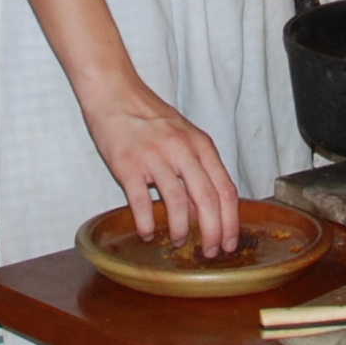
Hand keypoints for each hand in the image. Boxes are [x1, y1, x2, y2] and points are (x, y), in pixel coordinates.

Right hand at [76, 74, 246, 256]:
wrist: (114, 93)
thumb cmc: (149, 116)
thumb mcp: (184, 135)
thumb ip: (197, 166)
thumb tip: (205, 206)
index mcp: (200, 145)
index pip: (225, 188)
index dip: (231, 221)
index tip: (229, 242)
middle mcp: (181, 150)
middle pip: (207, 199)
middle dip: (212, 232)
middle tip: (209, 251)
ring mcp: (154, 157)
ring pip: (178, 203)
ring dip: (181, 230)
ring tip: (179, 240)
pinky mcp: (127, 165)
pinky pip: (140, 202)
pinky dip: (146, 223)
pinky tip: (147, 232)